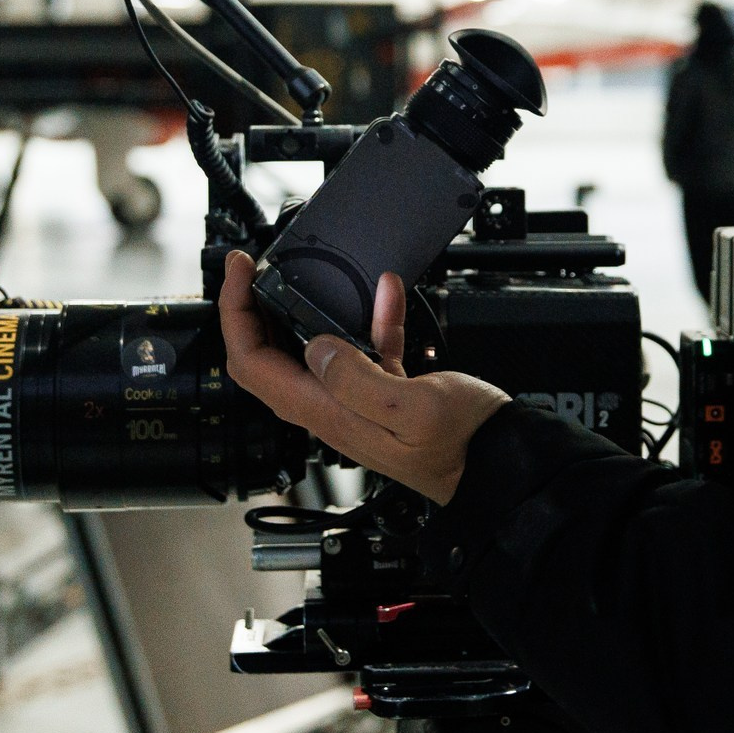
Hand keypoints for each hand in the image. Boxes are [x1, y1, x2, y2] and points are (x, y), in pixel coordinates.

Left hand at [219, 251, 509, 504]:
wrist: (497, 464)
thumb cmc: (461, 446)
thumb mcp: (411, 408)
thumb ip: (358, 378)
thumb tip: (316, 347)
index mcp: (327, 412)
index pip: (253, 364)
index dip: (236, 314)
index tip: (242, 272)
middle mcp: (331, 408)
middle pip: (266, 356)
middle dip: (251, 308)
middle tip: (254, 268)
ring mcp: (354, 400)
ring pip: (306, 348)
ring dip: (302, 308)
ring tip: (301, 273)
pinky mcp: (383, 391)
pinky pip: (361, 347)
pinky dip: (367, 316)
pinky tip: (386, 293)